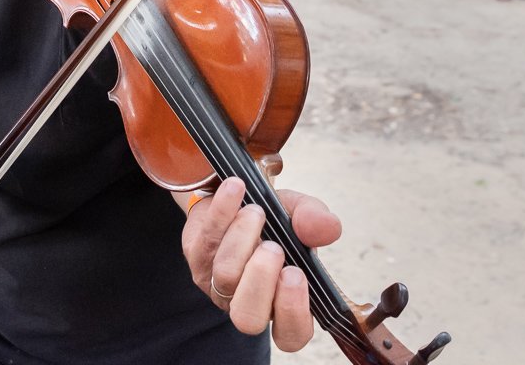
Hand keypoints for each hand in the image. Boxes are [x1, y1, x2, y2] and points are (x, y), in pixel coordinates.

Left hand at [181, 177, 341, 351]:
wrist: (237, 195)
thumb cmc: (275, 217)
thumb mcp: (301, 214)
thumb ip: (315, 221)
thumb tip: (329, 227)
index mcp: (281, 302)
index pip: (290, 334)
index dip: (293, 314)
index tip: (296, 274)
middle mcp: (247, 300)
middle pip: (248, 317)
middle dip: (260, 282)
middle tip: (273, 247)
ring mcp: (217, 282)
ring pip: (225, 274)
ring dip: (243, 237)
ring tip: (256, 210)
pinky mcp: (195, 256)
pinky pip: (206, 239)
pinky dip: (223, 211)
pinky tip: (235, 189)